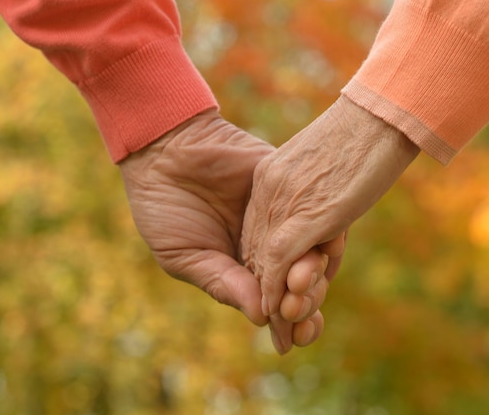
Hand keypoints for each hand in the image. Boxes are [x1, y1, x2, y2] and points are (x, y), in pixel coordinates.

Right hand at [119, 110, 338, 351]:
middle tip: (299, 309)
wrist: (167, 149)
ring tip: (306, 282)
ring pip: (314, 252)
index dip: (290, 323)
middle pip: (301, 284)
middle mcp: (269, 247)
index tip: (295, 339)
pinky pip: (319, 213)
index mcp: (243, 269)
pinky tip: (320, 250)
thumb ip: (222, 283)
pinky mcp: (291, 188)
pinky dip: (324, 233)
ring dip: (316, 274)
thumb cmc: (165, 208)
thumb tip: (260, 318)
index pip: (275, 303)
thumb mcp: (184, 256)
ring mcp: (282, 219)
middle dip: (307, 303)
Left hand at [242, 96, 419, 319]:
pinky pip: (276, 257)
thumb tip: (331, 212)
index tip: (285, 295)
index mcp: (274, 178)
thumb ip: (319, 188)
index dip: (273, 269)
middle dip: (270, 294)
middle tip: (278, 326)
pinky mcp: (304, 212)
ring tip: (283, 335)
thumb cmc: (368, 133)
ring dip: (275, 302)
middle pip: (260, 252)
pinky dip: (274, 289)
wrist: (377, 111)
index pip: (265, 233)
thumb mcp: (332, 163)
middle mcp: (270, 192)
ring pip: (266, 261)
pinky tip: (277, 314)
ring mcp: (284, 201)